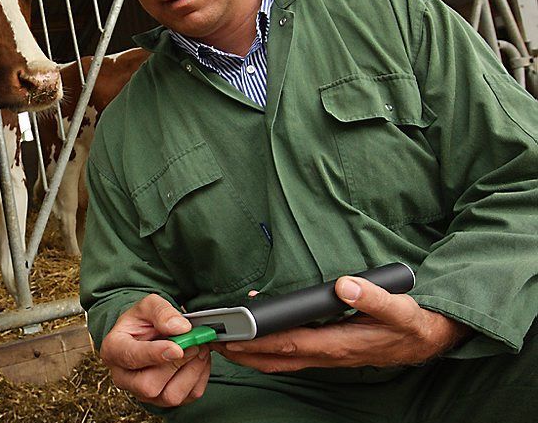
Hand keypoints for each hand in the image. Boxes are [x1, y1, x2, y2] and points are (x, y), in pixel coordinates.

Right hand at [99, 294, 211, 407]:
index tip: (177, 348)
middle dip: (176, 365)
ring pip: (170, 396)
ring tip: (199, 348)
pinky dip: (199, 377)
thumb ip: (161, 312)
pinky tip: (198, 359)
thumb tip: (180, 328)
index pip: (130, 357)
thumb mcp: (148, 305)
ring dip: (192, 372)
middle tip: (194, 344)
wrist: (148, 335)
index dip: (154, 354)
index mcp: (113, 349)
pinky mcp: (163, 401)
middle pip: (148, 385)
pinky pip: (187, 397)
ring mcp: (143, 393)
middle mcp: (124, 377)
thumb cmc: (143, 321)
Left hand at [211, 276, 470, 372]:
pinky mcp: (330, 350)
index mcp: (341, 344)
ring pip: (282, 360)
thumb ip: (373, 297)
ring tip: (225, 339)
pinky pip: (292, 353)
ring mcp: (328, 355)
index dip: (257, 342)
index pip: (289, 344)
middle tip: (213, 341)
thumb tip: (344, 284)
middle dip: (243, 353)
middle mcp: (330, 354)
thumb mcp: (400, 308)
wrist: (430, 340)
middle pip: (277, 358)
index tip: (230, 337)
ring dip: (252, 353)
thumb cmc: (414, 324)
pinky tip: (258, 333)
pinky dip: (270, 347)